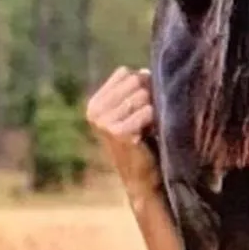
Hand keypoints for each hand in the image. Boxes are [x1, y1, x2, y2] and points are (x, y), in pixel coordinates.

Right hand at [85, 67, 162, 202]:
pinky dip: (154, 121)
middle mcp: (95, 111)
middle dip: (149, 97)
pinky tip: (147, 136)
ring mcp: (104, 121)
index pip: (125, 73)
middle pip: (135, 81)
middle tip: (147, 121)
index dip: (142, 84)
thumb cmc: (144, 142)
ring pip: (142, 95)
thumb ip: (136, 89)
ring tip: (147, 129)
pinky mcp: (117, 132)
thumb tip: (145, 70)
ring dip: (153, 111)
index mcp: (95, 103)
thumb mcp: (134, 111)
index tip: (143, 107)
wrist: (142, 178)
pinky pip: (147, 111)